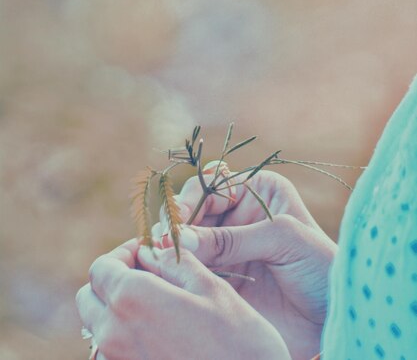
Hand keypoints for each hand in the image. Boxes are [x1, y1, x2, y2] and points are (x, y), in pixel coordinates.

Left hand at [76, 238, 291, 359]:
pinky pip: (111, 351)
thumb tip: (152, 251)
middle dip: (113, 279)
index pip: (102, 267)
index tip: (146, 252)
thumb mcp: (211, 288)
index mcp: (132, 299)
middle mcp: (114, 333)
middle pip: (90, 296)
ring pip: (97, 326)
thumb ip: (174, 263)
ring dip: (116, 308)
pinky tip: (161, 330)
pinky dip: (125, 334)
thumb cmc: (239, 341)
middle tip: (149, 274)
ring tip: (157, 302)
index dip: (122, 253)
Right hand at [158, 166, 336, 359]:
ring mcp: (226, 247)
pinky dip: (176, 270)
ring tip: (161, 258)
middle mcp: (237, 215)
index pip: (213, 184)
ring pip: (187, 240)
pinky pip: (190, 269)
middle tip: (166, 242)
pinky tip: (167, 274)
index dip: (193, 198)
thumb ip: (232, 238)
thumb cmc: (321, 266)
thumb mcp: (282, 239)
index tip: (181, 219)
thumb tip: (181, 239)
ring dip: (172, 247)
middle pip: (193, 210)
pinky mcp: (220, 277)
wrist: (333, 317)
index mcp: (256, 192)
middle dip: (178, 223)